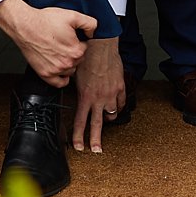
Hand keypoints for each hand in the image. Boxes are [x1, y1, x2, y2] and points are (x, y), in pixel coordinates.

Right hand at [0, 0, 94, 85]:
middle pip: (78, 61)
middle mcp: (67, 63)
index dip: (79, 41)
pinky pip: (59, 83)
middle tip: (64, 43)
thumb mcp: (72, 16)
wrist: (25, 26)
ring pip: (70, 71)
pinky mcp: (45, 74)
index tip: (71, 37)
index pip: (85, 49)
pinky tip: (59, 68)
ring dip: (67, 63)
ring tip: (59, 52)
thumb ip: (89, 23)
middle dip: (73, 52)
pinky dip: (61, 78)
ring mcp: (56, 70)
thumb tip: (93, 32)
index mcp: (76, 51)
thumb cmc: (44, 21)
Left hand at [72, 38, 124, 152]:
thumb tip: (73, 95)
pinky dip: (118, 106)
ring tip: (106, 119)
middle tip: (96, 151)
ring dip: (108, 118)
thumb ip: (75, 89)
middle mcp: (98, 98)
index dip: (78, 136)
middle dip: (96, 140)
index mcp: (85, 96)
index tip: (78, 146)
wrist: (101, 45)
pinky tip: (115, 106)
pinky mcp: (120, 87)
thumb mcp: (75, 75)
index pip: (80, 122)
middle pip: (97, 125)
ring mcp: (111, 94)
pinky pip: (121, 103)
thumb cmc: (86, 57)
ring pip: (112, 114)